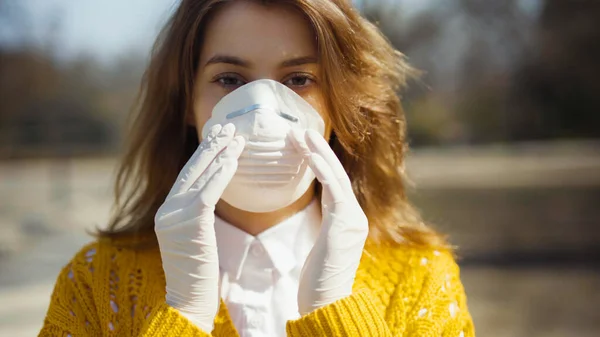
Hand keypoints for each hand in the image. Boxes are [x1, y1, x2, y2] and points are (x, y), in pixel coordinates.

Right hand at [154, 123, 244, 330]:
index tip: (219, 136)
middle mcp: (167, 210)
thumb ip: (197, 216)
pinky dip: (220, 174)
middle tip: (228, 125)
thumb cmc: (198, 275)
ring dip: (220, 154)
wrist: (188, 302)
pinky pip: (207, 193)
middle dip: (211, 146)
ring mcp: (175, 216)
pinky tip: (234, 159)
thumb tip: (210, 199)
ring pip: (200, 177)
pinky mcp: (189, 224)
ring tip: (237, 136)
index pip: (187, 176)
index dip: (204, 154)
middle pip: (192, 170)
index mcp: (168, 212)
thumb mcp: (195, 239)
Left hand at [292, 129, 368, 314]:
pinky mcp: (345, 225)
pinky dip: (321, 169)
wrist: (325, 306)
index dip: (318, 161)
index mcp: (348, 221)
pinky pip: (333, 189)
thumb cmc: (317, 282)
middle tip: (299, 129)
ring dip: (317, 152)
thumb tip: (314, 210)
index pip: (333, 183)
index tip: (301, 144)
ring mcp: (352, 220)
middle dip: (317, 149)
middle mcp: (354, 217)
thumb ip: (322, 225)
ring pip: (335, 176)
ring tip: (300, 133)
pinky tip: (309, 153)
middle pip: (336, 174)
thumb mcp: (319, 247)